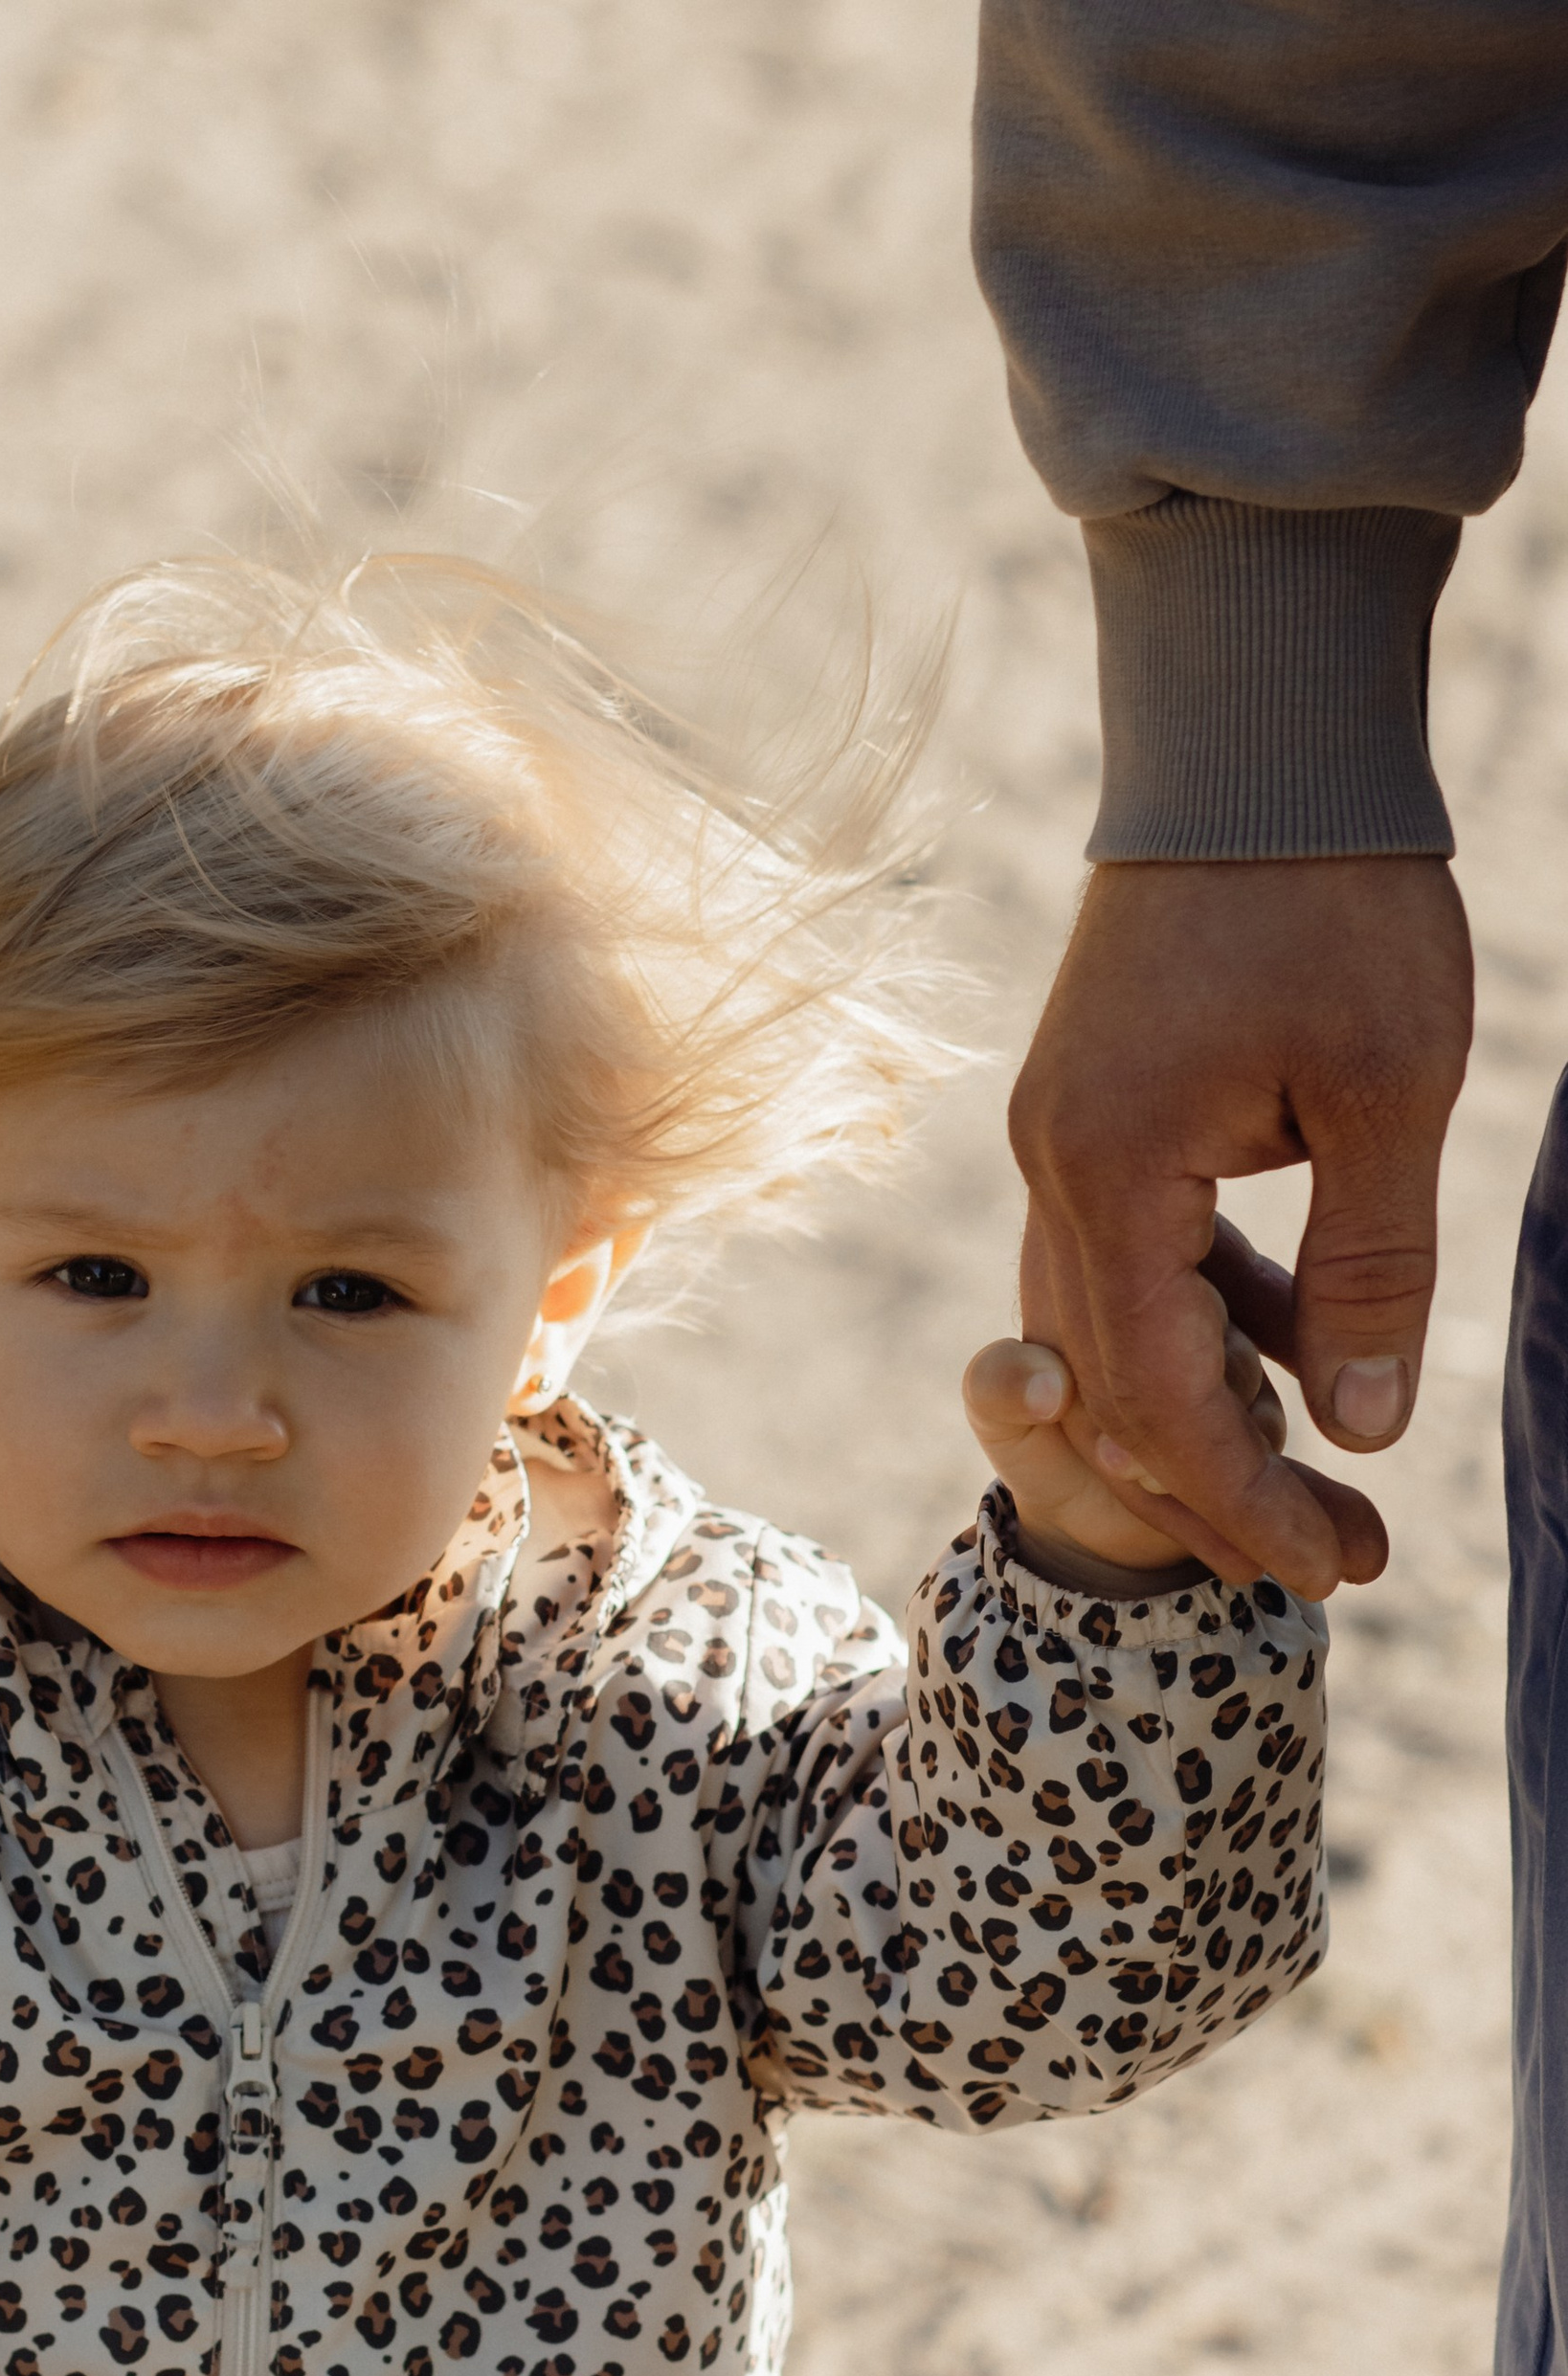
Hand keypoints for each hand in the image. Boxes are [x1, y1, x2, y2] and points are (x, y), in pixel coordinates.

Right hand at [1009, 858, 1471, 1595]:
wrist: (1254, 735)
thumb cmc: (1331, 893)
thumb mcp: (1389, 1089)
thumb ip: (1371, 1267)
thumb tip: (1359, 1429)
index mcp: (1110, 1173)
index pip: (1154, 1397)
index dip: (1235, 1503)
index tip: (1315, 1571)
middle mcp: (1054, 1170)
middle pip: (1113, 1390)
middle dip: (1220, 1491)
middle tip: (1329, 1567)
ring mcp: (1060, 1140)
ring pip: (1111, 1331)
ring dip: (1205, 1416)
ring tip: (1311, 1484)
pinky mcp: (1094, 1111)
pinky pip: (1130, 1258)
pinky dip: (1202, 1320)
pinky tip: (1286, 1351)